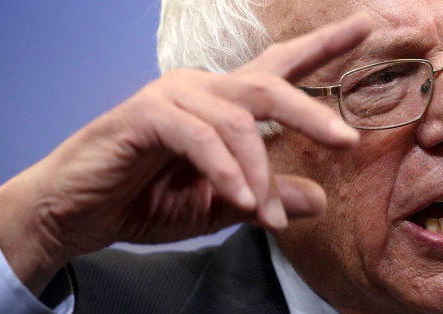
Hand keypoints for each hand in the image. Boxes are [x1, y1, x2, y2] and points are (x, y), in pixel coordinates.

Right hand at [0, 15, 370, 294]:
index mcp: (222, 104)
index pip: (280, 68)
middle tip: (346, 140)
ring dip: (259, 173)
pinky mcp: (146, 115)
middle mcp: (202, 90)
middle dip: (311, 112)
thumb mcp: (221, 205)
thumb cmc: (146, 200)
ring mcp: (172, 97)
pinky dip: (225, 171)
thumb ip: (266, 196)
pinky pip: (200, 138)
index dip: (323, 46)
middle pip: (269, 86)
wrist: (79, 211)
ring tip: (269, 217)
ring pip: (238, 120)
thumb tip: (318, 199)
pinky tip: (239, 201)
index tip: (363, 26)